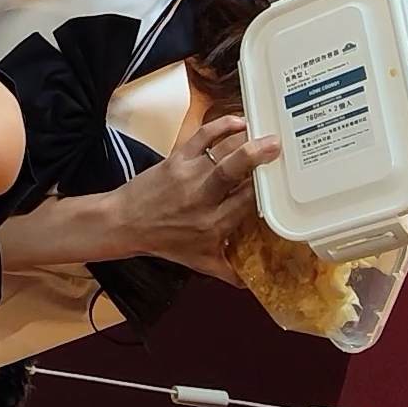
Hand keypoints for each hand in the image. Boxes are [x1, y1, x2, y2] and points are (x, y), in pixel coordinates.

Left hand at [107, 116, 278, 285]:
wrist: (124, 223)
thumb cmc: (164, 241)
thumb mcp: (199, 263)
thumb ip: (229, 272)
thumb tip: (254, 284)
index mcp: (214, 224)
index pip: (247, 202)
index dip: (266, 190)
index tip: (283, 182)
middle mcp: (203, 198)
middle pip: (233, 172)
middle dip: (256, 157)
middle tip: (278, 146)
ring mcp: (189, 174)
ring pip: (220, 152)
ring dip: (244, 140)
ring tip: (266, 132)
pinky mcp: (177, 158)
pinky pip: (202, 137)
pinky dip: (221, 126)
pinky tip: (239, 122)